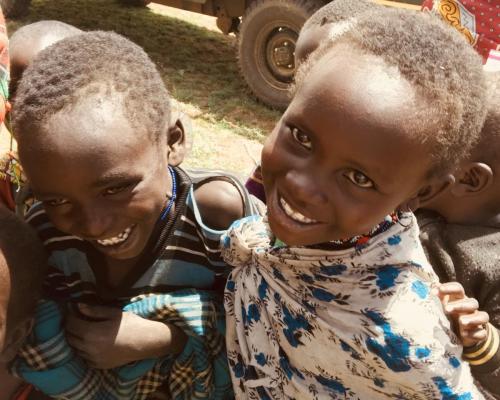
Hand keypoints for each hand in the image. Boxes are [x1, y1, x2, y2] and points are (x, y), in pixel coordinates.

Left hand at [65, 304, 186, 368]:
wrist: (145, 342)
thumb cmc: (130, 324)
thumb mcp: (113, 313)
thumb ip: (94, 311)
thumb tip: (78, 306)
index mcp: (91, 333)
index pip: (71, 324)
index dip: (69, 316)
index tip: (72, 310)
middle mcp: (88, 348)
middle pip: (70, 338)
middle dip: (70, 327)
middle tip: (76, 319)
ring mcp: (93, 359)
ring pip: (75, 349)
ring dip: (76, 339)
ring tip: (83, 330)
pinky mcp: (98, 365)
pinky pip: (84, 357)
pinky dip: (83, 350)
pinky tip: (91, 343)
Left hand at [433, 282, 488, 346]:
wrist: (460, 333)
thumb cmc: (449, 314)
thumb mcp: (443, 305)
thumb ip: (439, 296)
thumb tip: (433, 285)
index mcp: (459, 299)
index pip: (458, 289)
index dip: (450, 288)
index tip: (439, 289)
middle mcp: (470, 308)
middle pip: (472, 303)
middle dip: (460, 305)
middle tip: (447, 309)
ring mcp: (477, 321)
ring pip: (482, 316)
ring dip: (472, 319)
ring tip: (461, 322)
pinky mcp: (480, 333)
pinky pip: (482, 333)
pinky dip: (474, 334)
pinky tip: (464, 334)